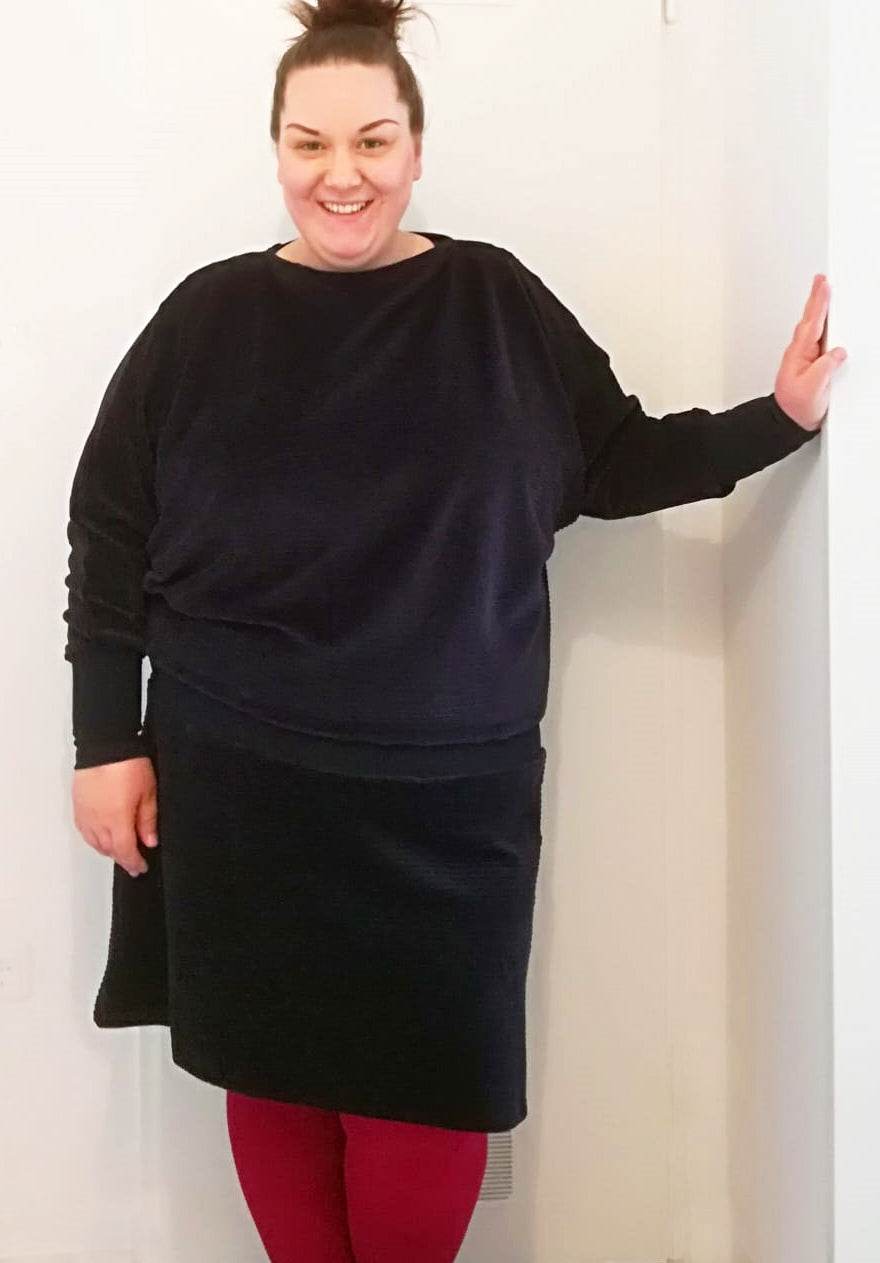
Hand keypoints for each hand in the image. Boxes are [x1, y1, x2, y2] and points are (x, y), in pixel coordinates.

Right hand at [72, 757, 158, 878]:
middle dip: (122, 858)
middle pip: (109, 850)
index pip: (125, 852)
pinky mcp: (78, 807)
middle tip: (134, 861)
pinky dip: (95, 839)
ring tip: (120, 850)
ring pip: (95, 843)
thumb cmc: (128, 764)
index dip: (134, 863)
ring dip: (108, 850)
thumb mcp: (148, 792)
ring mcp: (86, 815)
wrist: (105, 745)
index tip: (141, 868)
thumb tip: (149, 841)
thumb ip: (147, 820)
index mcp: (117, 820)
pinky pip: (85, 831)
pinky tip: (102, 836)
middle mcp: (98, 822)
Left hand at [773, 274, 847, 431]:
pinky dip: (824, 325)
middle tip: (822, 279)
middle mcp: (801, 352)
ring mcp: (806, 356)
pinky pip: (820, 338)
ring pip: (815, 327)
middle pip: (811, 319)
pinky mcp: (813, 362)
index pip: (811, 322)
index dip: (818, 303)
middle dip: (817, 298)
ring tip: (825, 291)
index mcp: (799, 353)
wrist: (788, 421)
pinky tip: (828, 320)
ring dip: (820, 309)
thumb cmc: (796, 407)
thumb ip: (825, 368)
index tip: (823, 285)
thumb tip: (837, 352)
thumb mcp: (812, 388)